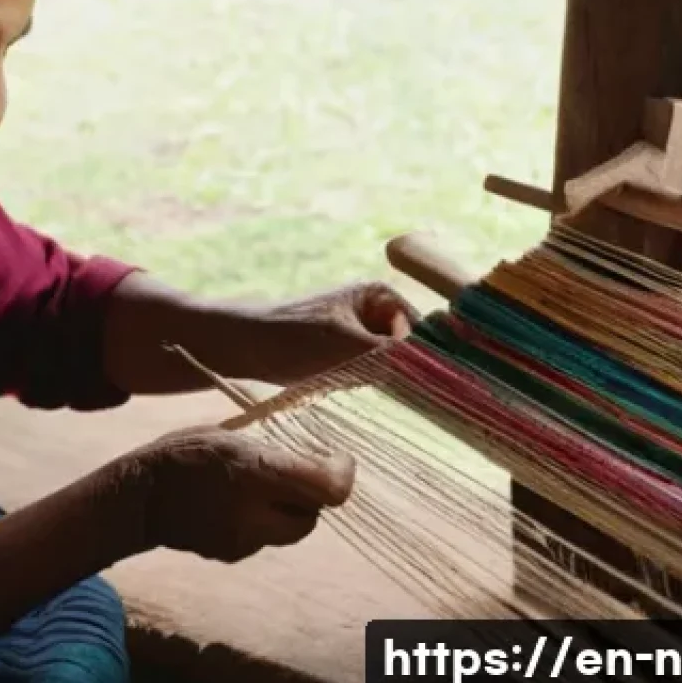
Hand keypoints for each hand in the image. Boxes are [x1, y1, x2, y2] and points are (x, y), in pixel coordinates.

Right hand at [132, 426, 354, 562]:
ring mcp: (244, 540)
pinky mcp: (233, 555)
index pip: (327, 489)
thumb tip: (307, 454)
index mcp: (256, 472)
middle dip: (312, 496)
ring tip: (258, 488)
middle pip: (312, 515)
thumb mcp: (228, 435)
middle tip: (295, 473)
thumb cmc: (181, 452)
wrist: (138, 497)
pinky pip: (265, 539)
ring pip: (290, 530)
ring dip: (286, 509)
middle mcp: (255, 513)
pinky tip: (235, 505)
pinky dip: (263, 522)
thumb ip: (269, 451)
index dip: (341, 474)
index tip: (337, 458)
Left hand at [252, 281, 420, 384]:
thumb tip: (438, 371)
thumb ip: (394, 357)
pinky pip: (371, 375)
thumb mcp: (348, 346)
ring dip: (380, 381)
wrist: (242, 348)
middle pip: (411, 349)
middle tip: (380, 384)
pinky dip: (363, 385)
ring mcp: (362, 335)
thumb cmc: (291, 337)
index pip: (423, 330)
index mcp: (381, 295)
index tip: (426, 386)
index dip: (428, 358)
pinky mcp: (347, 357)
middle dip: (400, 370)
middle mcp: (377, 312)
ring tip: (353, 381)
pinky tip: (343, 387)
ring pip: (391, 366)